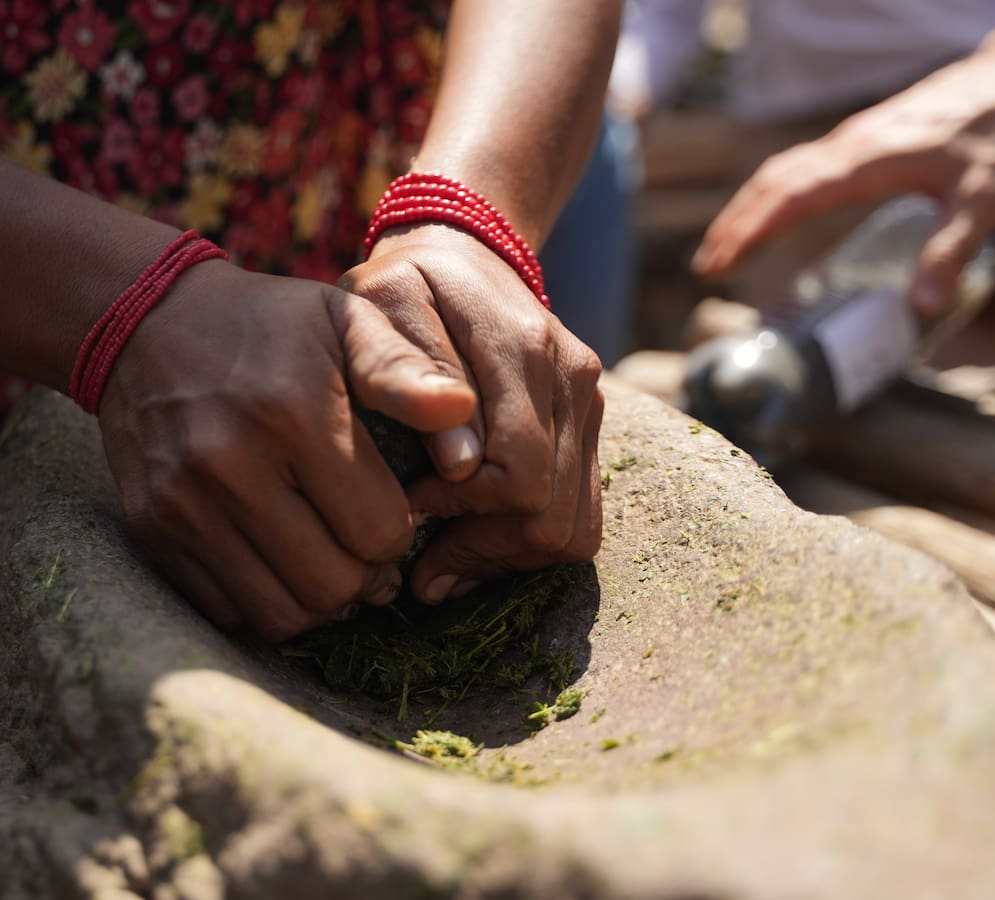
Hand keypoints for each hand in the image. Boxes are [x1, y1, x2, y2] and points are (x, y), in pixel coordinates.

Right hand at [98, 259, 476, 639]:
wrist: (151, 324)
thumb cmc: (276, 327)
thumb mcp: (348, 321)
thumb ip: (406, 369)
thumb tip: (463, 408)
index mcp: (293, 414)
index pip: (379, 531)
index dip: (402, 531)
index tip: (396, 510)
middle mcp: (229, 465)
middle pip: (332, 585)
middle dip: (367, 576)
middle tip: (370, 548)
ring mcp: (182, 504)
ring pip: (280, 614)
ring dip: (320, 599)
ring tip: (333, 560)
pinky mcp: (150, 529)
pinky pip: (226, 609)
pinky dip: (265, 599)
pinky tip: (282, 558)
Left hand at [338, 224, 604, 603]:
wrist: (464, 252)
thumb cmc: (403, 285)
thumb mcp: (381, 305)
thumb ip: (410, 374)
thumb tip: (460, 467)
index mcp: (523, 348)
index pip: (519, 474)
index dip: (462, 514)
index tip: (405, 511)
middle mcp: (571, 377)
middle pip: (553, 514)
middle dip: (486, 551)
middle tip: (423, 566)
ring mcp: (589, 401)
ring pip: (575, 527)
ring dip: (510, 556)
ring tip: (449, 558)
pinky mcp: (589, 420)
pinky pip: (580, 512)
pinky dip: (532, 541)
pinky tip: (479, 540)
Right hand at [692, 44, 994, 315]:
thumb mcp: (986, 201)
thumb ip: (950, 253)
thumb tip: (922, 308)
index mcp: (868, 160)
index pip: (791, 196)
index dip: (751, 230)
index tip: (720, 260)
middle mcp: (851, 146)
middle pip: (773, 182)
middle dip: (736, 223)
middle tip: (708, 266)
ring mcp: (854, 139)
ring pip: (783, 169)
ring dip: (749, 206)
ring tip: (727, 244)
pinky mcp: (864, 138)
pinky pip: (802, 164)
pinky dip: (775, 192)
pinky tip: (776, 213)